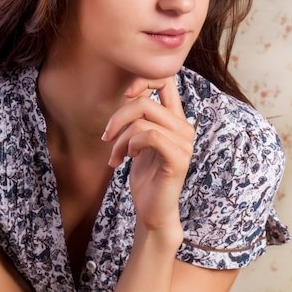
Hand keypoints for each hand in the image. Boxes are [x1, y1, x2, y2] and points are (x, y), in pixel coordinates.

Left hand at [102, 76, 194, 235]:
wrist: (153, 211)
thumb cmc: (145, 178)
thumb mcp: (139, 142)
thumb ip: (139, 118)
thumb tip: (128, 94)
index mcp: (176, 120)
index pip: (166, 81)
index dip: (143, 80)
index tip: (125, 94)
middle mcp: (184, 127)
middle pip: (144, 102)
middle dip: (117, 118)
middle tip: (107, 137)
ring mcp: (184, 143)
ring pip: (142, 120)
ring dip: (120, 139)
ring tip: (115, 156)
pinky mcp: (178, 158)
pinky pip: (149, 136)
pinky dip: (131, 144)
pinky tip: (128, 158)